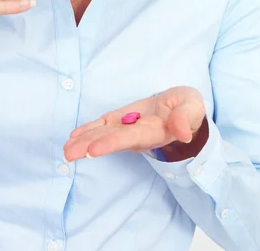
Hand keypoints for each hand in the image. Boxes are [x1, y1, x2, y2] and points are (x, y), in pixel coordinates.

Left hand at [63, 86, 205, 160]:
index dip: (111, 143)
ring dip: (83, 142)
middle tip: (69, 153)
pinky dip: (88, 131)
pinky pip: (102, 127)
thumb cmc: (188, 108)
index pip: (129, 139)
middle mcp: (137, 135)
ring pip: (103, 135)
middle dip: (89, 146)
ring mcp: (127, 128)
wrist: (182, 108)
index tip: (92, 151)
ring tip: (66, 149)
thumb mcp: (192, 106)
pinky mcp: (122, 120)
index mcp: (154, 132)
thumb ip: (185, 117)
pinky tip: (73, 137)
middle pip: (110, 141)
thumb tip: (181, 132)